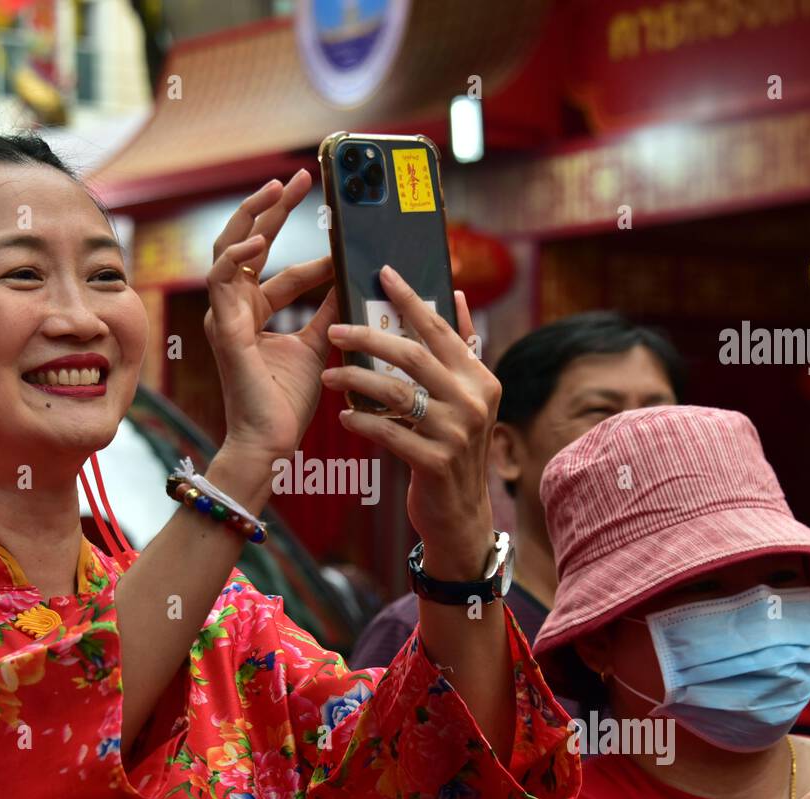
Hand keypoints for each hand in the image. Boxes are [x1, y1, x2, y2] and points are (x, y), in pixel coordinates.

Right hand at [203, 170, 337, 462]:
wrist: (272, 441)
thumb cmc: (286, 401)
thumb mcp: (318, 344)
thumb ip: (327, 310)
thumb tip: (347, 278)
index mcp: (253, 313)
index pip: (278, 267)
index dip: (310, 250)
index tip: (341, 237)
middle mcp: (234, 309)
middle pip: (246, 243)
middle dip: (270, 208)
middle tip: (297, 177)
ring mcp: (224, 317)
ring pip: (227, 250)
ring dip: (252, 217)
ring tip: (277, 188)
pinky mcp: (223, 329)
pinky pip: (221, 282)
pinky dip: (237, 258)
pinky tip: (259, 241)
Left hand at [321, 267, 497, 578]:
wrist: (459, 514)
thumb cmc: (452, 448)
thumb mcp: (466, 398)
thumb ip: (461, 350)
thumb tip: (456, 294)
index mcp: (480, 378)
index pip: (439, 330)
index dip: (410, 299)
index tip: (382, 273)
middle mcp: (474, 402)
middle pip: (413, 356)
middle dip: (369, 338)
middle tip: (334, 330)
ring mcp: (457, 434)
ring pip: (397, 394)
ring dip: (357, 381)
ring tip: (329, 375)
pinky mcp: (436, 463)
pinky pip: (390, 435)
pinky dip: (363, 423)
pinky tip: (344, 417)